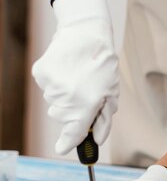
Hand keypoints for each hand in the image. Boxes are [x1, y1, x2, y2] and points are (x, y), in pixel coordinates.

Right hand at [32, 0, 118, 154]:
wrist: (87, 32)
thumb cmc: (102, 63)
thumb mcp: (111, 92)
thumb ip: (104, 120)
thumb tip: (97, 140)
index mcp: (87, 104)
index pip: (73, 133)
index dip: (67, 144)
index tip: (62, 148)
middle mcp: (67, 98)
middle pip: (61, 117)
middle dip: (71, 110)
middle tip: (83, 91)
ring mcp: (52, 85)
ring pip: (53, 101)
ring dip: (64, 94)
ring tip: (76, 75)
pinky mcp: (41, 73)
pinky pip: (46, 87)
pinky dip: (54, 81)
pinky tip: (65, 68)